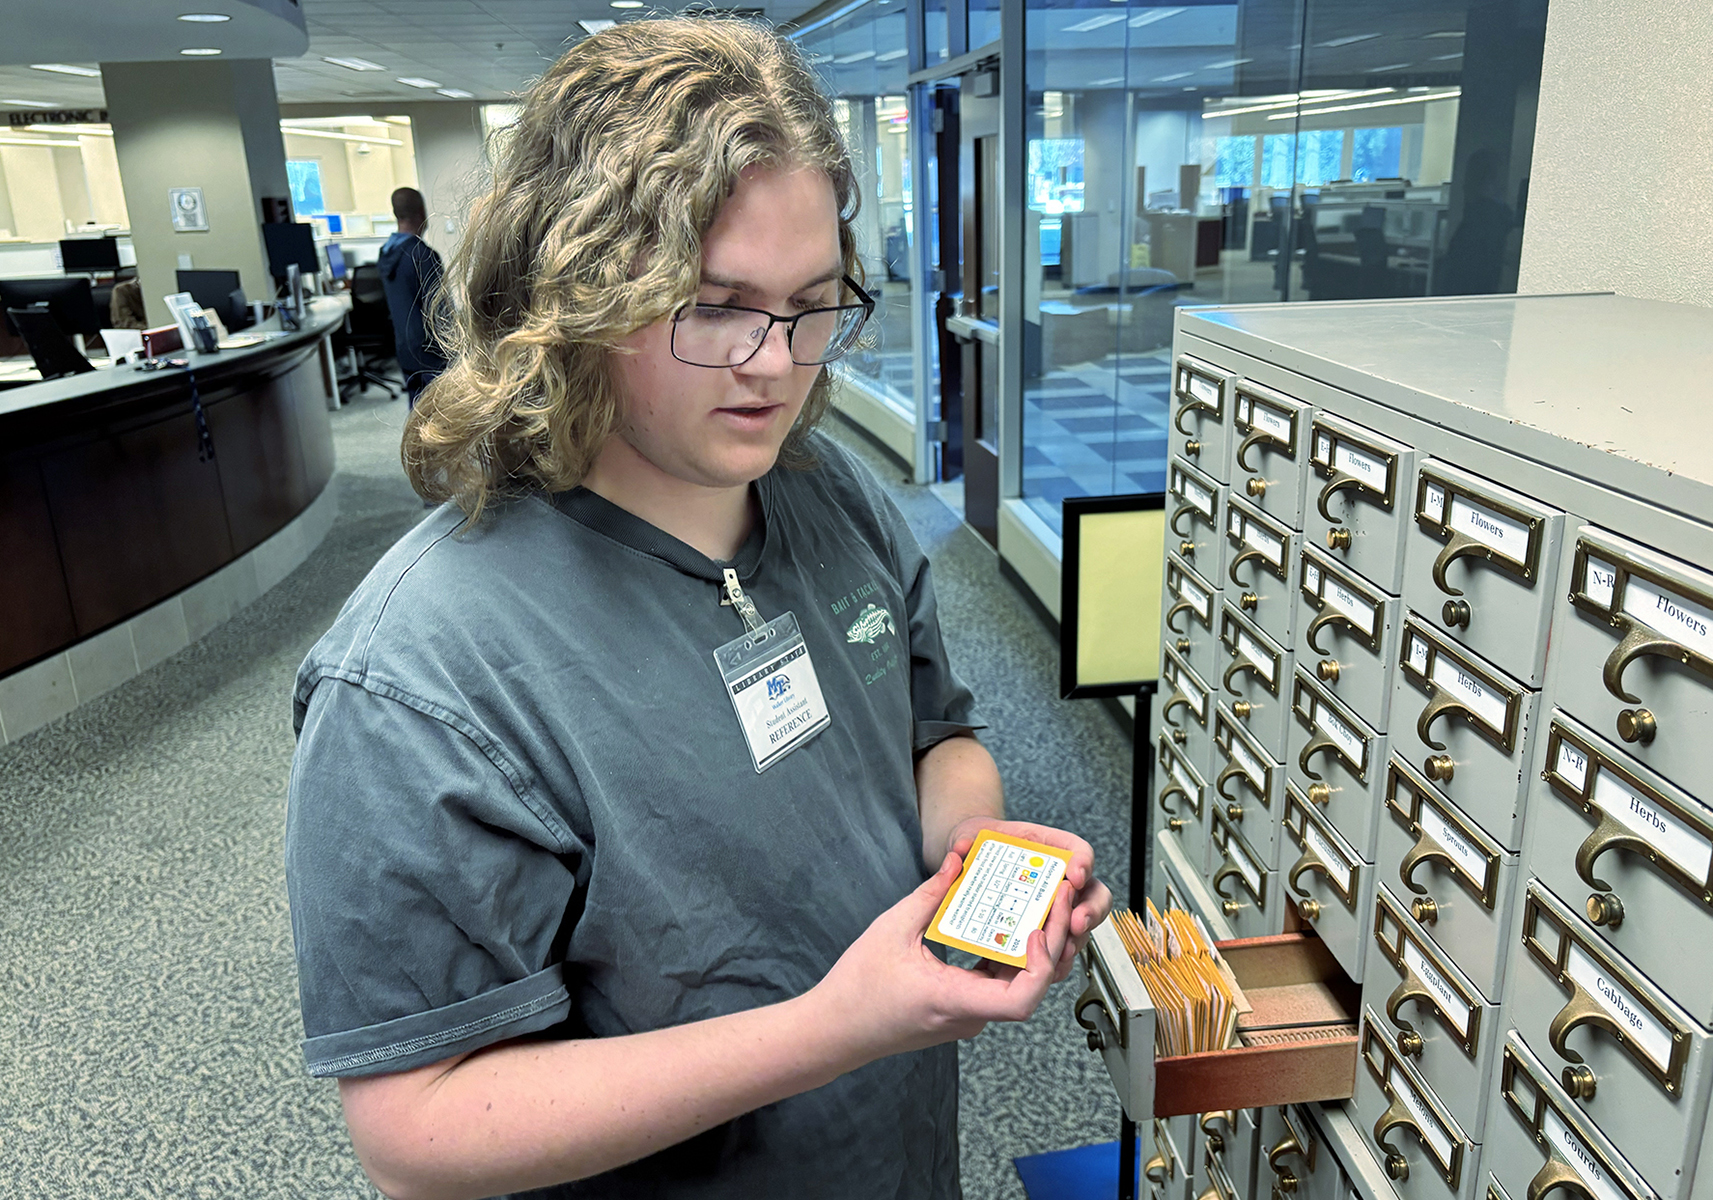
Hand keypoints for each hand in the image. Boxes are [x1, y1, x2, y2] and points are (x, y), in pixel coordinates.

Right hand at [811, 851, 1072, 1064]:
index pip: (1021, 1000)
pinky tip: (1009, 925)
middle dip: (1050, 940)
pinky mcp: (962, 1009)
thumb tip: (957, 860)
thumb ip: (930, 894)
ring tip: (1040, 905)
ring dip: (1034, 947)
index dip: (1040, 966)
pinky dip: (1009, 955)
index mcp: (953, 1000)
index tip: (1037, 930)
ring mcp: (967, 1015)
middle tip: (1055, 897)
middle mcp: (969, 1014)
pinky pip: (998, 983)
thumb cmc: (857, 988)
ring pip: (1018, 984)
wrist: (836, 1029)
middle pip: (1029, 985)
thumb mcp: (891, 929)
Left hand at [943, 817, 1111, 983]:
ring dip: (1076, 937)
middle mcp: (1060, 878)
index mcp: (1048, 848)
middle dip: (1090, 910)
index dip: (1082, 862)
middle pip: (1096, 893)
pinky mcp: (1043, 932)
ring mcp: (1055, 907)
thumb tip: (958, 852)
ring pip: (1083, 925)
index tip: (1074, 875)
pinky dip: (1057, 957)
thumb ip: (963, 841)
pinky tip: (1045, 963)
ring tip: (1063, 947)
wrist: (969, 865)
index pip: (1078, 850)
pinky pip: (1060, 948)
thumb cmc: (978, 847)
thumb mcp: (970, 835)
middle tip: (1076, 919)